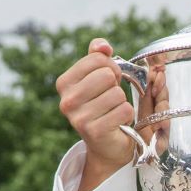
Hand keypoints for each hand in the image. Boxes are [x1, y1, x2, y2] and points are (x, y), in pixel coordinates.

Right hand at [54, 38, 134, 189]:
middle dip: (116, 85)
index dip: (110, 68)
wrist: (106, 144)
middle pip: (107, 75)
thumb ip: (97, 56)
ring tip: (112, 111)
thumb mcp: (97, 77)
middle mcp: (67, 100)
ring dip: (121, 102)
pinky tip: (117, 122)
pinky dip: (127, 115)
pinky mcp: (94, 131)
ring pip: (117, 93)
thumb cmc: (102, 105)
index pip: (97, 59)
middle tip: (111, 97)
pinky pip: (124, 110)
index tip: (107, 81)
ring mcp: (78, 117)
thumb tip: (102, 46)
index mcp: (64, 83)